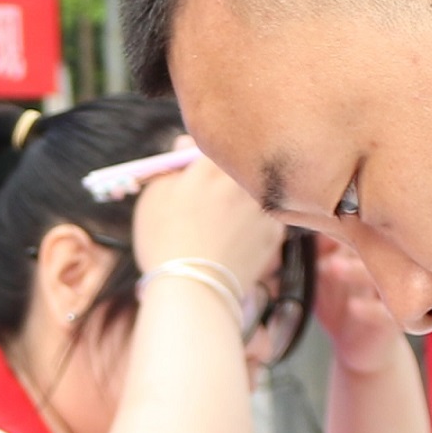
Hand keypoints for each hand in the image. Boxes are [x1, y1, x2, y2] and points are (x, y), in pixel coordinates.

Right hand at [128, 141, 284, 292]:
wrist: (195, 289)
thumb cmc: (165, 241)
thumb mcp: (156, 195)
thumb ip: (174, 163)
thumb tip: (186, 146)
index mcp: (213, 164)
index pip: (211, 143)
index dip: (198, 156)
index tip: (190, 171)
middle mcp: (245, 179)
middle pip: (236, 166)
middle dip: (222, 177)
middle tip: (204, 199)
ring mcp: (264, 206)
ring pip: (252, 191)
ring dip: (240, 199)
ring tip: (219, 224)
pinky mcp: (275, 233)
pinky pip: (264, 216)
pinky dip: (252, 223)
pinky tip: (233, 240)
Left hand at [313, 237, 406, 372]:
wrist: (362, 350)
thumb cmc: (342, 309)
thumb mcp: (322, 282)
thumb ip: (317, 259)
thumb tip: (306, 234)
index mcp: (373, 256)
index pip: (364, 233)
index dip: (344, 225)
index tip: (322, 218)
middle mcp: (389, 272)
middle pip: (377, 249)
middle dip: (352, 241)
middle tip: (329, 234)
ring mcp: (396, 295)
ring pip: (382, 278)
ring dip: (356, 271)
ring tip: (332, 267)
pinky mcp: (396, 322)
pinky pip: (386, 314)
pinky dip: (370, 310)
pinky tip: (353, 306)